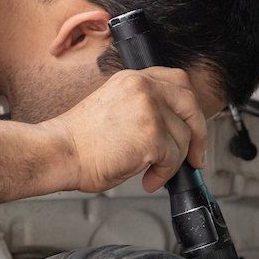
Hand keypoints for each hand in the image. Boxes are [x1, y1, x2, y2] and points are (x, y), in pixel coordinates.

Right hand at [44, 67, 207, 193]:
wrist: (60, 152)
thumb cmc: (79, 140)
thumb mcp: (115, 108)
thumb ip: (143, 108)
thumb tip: (172, 129)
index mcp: (133, 79)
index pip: (178, 81)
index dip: (190, 107)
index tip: (191, 127)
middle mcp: (142, 87)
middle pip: (190, 104)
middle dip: (198, 134)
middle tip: (195, 157)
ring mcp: (148, 109)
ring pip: (183, 138)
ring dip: (172, 163)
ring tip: (152, 173)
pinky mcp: (151, 134)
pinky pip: (173, 158)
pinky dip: (164, 174)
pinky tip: (148, 179)